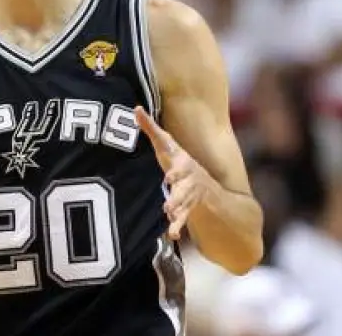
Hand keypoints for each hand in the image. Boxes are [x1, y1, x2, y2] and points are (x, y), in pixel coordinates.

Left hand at [135, 106, 218, 240]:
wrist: (205, 184)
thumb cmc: (178, 160)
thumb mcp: (167, 145)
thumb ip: (151, 128)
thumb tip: (136, 107)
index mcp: (183, 163)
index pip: (180, 166)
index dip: (176, 172)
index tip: (169, 177)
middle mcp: (189, 180)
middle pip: (183, 189)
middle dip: (177, 196)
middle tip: (168, 205)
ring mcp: (189, 195)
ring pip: (184, 205)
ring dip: (177, 212)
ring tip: (169, 217)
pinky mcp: (187, 210)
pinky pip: (183, 219)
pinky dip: (176, 227)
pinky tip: (170, 234)